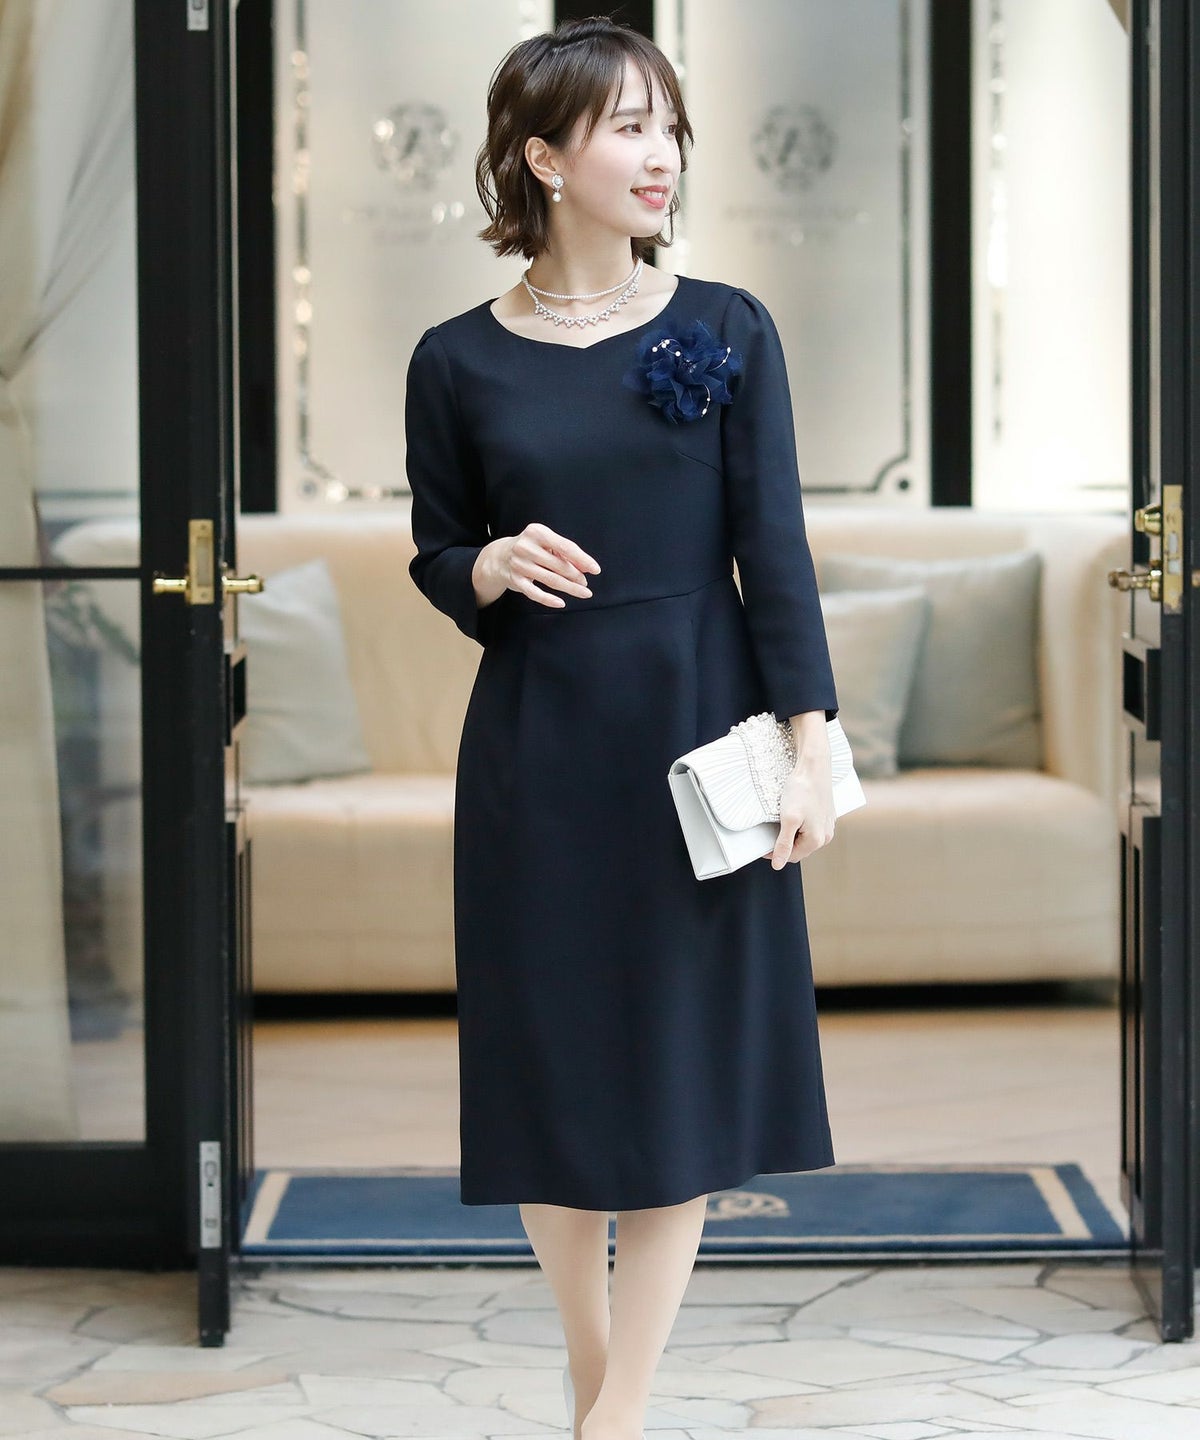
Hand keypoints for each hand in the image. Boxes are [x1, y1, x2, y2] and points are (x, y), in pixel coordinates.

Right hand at [493, 522, 600, 607]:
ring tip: (583, 592)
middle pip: (559, 565)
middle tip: (585, 583)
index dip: (583, 559)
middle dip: (576, 576)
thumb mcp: (546, 543)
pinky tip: (561, 603)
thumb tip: (585, 567)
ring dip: (570, 588)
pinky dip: (548, 599)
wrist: (499, 556)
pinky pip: (534, 592)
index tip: (595, 569)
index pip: (565, 547)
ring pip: (551, 580)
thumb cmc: (530, 548)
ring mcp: (519, 564)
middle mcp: (526, 547)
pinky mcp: (515, 580)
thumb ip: (564, 552)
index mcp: (537, 533)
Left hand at [762, 717, 835, 868]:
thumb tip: (778, 865)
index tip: (762, 844)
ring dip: (792, 834)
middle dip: (784, 843)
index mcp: (817, 840)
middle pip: (799, 848)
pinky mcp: (826, 814)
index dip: (774, 852)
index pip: (791, 856)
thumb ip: (784, 844)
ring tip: (781, 821)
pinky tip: (793, 813)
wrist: (814, 766)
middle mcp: (825, 835)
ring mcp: (827, 824)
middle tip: (770, 830)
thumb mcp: (789, 819)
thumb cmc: (802, 790)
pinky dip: (800, 825)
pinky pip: (811, 827)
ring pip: (805, 837)